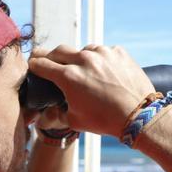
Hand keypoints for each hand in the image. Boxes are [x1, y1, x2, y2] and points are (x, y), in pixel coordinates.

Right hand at [28, 45, 153, 135]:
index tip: (32, 65)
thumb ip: (57, 113)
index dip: (34, 65)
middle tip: (47, 60)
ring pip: (82, 50)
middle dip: (50, 56)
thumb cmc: (105, 120)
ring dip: (77, 58)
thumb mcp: (74, 121)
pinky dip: (99, 60)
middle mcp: (84, 60)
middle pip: (58, 51)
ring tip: (81, 70)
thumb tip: (49, 111)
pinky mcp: (118, 52)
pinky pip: (103, 52)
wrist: (139, 115)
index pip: (42, 64)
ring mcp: (103, 53)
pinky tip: (102, 71)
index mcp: (69, 76)